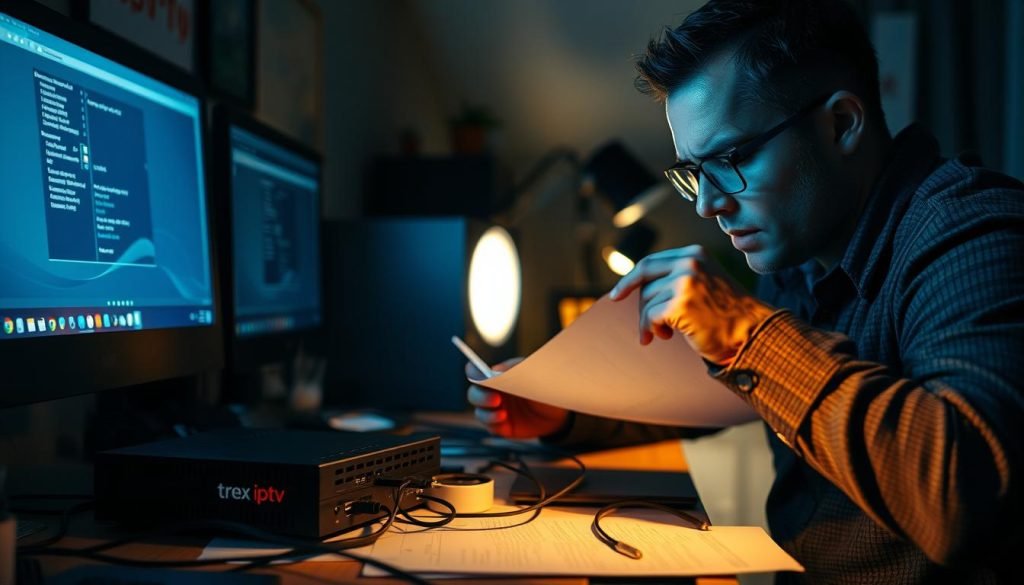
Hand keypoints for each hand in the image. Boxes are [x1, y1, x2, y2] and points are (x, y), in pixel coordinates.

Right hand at [466, 358, 569, 437]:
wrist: (558, 412)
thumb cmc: (544, 388)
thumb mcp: (533, 374)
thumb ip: (516, 370)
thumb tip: (495, 370)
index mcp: (497, 376)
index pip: (476, 372)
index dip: (473, 372)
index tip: (477, 374)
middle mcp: (493, 393)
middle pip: (474, 394)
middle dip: (481, 397)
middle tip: (495, 399)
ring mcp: (496, 411)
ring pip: (480, 412)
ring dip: (487, 413)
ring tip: (503, 413)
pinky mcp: (502, 426)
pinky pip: (491, 426)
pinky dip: (494, 423)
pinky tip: (504, 419)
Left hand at [608, 245, 774, 364]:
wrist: (753, 333)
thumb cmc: (728, 315)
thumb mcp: (705, 283)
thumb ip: (677, 278)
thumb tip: (638, 288)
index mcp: (695, 254)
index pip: (651, 262)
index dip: (630, 279)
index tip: (617, 294)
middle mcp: (689, 263)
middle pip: (644, 280)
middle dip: (639, 304)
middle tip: (645, 327)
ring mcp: (684, 282)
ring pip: (646, 301)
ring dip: (649, 321)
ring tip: (663, 334)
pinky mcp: (679, 304)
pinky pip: (649, 316)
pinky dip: (650, 329)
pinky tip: (663, 337)